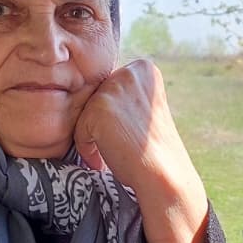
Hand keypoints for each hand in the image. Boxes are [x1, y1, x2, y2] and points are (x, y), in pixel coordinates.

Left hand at [73, 59, 208, 242]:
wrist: (163, 174)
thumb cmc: (152, 148)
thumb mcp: (142, 108)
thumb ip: (122, 95)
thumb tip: (86, 93)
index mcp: (144, 68)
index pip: (108, 87)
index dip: (115, 115)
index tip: (130, 131)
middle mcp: (129, 72)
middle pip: (94, 97)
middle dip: (102, 124)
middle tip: (123, 143)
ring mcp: (114, 88)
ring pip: (85, 113)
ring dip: (95, 137)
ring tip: (117, 150)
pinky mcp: (99, 108)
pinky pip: (79, 130)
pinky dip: (88, 149)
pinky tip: (106, 159)